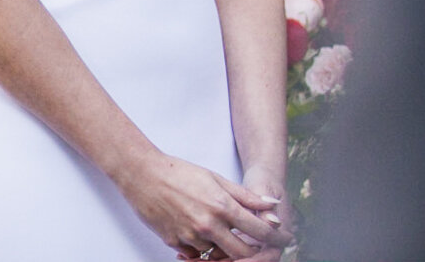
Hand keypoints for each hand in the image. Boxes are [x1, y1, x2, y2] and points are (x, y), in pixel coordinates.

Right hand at [112, 150, 285, 259]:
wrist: (141, 173)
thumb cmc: (177, 172)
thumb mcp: (215, 178)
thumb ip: (245, 196)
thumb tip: (272, 206)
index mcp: (221, 206)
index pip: (259, 231)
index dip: (276, 237)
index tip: (283, 238)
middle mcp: (208, 225)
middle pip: (243, 254)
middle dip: (254, 253)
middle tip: (256, 247)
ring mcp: (191, 236)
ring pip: (218, 255)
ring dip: (224, 250)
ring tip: (221, 237)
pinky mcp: (174, 242)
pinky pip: (195, 254)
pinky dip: (201, 248)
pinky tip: (199, 235)